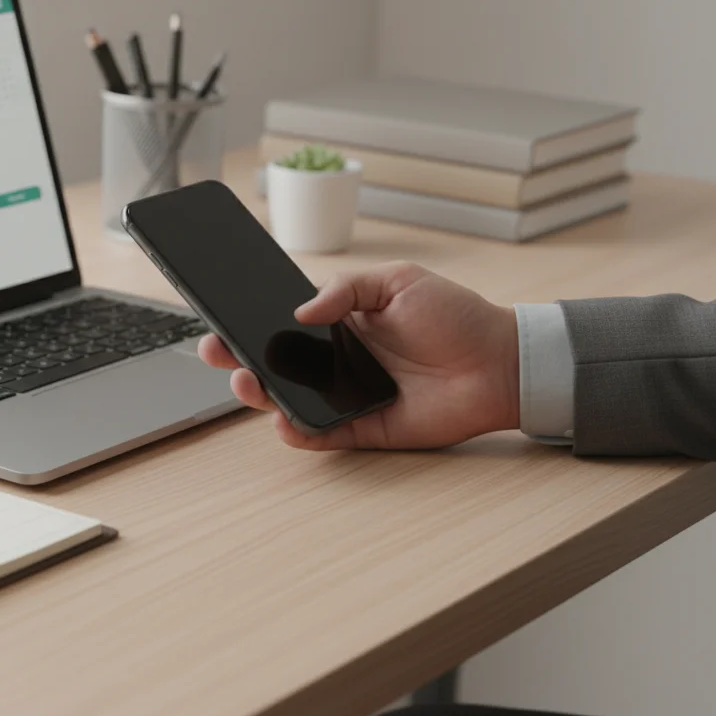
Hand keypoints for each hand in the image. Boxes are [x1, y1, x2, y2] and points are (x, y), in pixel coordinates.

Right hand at [198, 261, 519, 450]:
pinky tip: (283, 421)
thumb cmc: (455, 316)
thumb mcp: (398, 281)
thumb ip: (346, 289)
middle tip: (216, 351)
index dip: (249, 321)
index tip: (220, 316)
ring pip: (288, 399)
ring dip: (260, 394)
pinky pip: (320, 434)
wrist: (499, 363)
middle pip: (274, 363)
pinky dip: (298, 432)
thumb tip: (301, 311)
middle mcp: (336, 360)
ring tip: (246, 383)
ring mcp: (346, 395)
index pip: (282, 323)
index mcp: (339, 322)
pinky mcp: (362, 429)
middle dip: (237, 358)